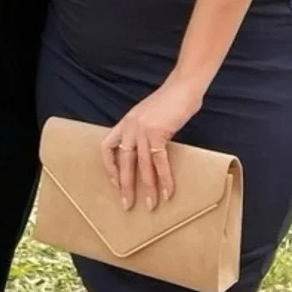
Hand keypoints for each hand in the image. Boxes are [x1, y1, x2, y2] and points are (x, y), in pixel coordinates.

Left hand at [100, 77, 203, 212]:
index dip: (109, 167)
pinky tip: (168, 191)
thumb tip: (148, 151)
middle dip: (126, 186)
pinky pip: (160, 161)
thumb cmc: (171, 100)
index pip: (106, 147)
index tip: (116, 182)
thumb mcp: (149, 115)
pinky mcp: (158, 132)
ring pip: (141, 166)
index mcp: (126, 122)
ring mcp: (143, 130)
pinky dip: (165, 179)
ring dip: (147, 188)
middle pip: (124, 162)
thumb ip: (143, 130)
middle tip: (128, 204)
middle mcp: (130, 127)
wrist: (184, 86)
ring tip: (151, 205)